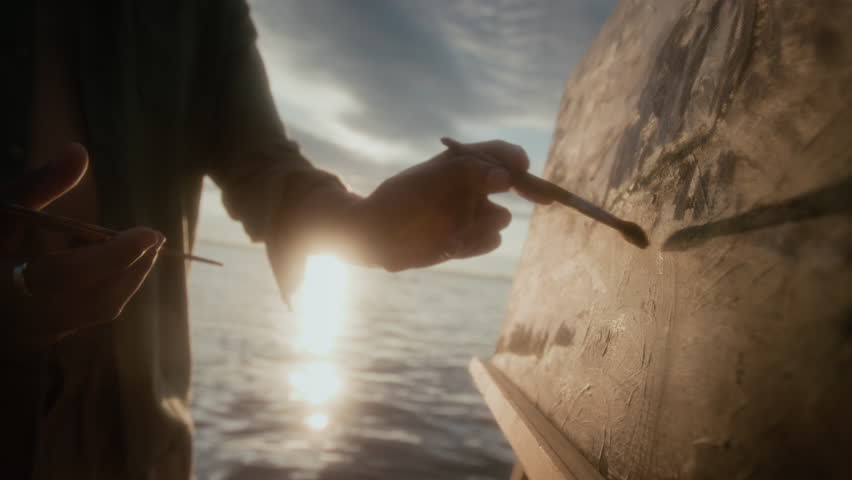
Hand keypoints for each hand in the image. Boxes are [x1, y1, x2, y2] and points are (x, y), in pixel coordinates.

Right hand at [1, 143, 163, 351]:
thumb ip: (37, 184)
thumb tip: (78, 150)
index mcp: (3, 286)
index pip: (68, 275)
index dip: (114, 255)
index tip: (150, 233)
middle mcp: (21, 320)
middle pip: (96, 300)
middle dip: (132, 267)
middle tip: (152, 238)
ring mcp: (33, 335)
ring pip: (96, 312)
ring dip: (123, 277)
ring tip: (131, 244)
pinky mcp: (42, 337)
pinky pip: (88, 316)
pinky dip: (106, 286)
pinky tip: (104, 260)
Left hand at [354, 139, 547, 270]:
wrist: (376, 236)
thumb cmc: (398, 200)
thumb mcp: (430, 180)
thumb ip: (469, 173)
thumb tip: (506, 177)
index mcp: (463, 164)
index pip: (499, 154)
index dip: (515, 159)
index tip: (522, 167)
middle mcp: (472, 187)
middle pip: (514, 184)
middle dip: (529, 189)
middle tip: (544, 198)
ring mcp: (472, 214)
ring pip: (501, 219)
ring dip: (484, 226)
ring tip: (456, 233)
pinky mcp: (469, 240)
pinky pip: (490, 241)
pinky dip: (475, 244)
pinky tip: (449, 244)